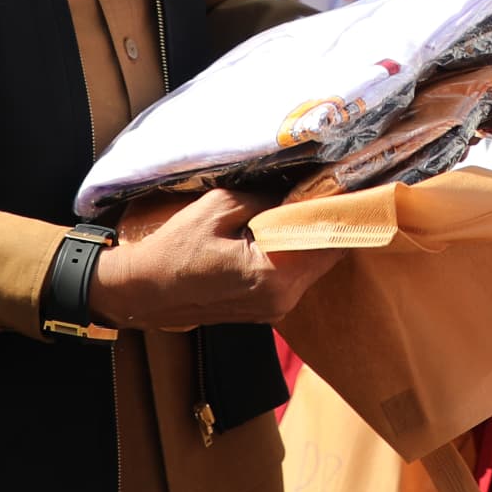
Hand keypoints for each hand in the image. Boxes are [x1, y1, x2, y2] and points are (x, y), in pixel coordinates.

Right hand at [83, 189, 341, 330]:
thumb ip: (265, 197)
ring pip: (312, 265)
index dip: (341, 210)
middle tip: (328, 185)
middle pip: (326, 254)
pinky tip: (284, 227)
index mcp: (274, 276)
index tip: (349, 182)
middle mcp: (283, 299)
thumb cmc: (174, 250)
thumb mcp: (218, 208)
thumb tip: (298, 186)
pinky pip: (294, 275)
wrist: (142, 292)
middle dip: (327, 220)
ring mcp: (275, 310)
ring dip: (311, 236)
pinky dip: (295, 252)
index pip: (330, 241)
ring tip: (305, 202)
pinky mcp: (266, 310)